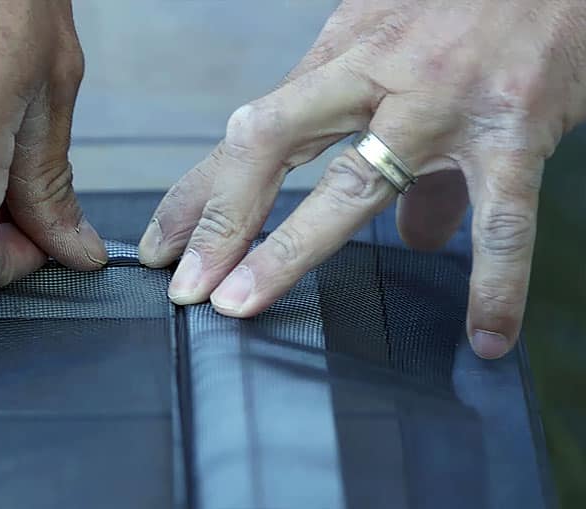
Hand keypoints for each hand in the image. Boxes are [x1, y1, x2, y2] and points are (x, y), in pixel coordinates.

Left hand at [139, 0, 585, 358]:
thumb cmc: (462, 4)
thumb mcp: (396, 45)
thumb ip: (382, 137)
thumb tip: (412, 236)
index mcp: (341, 58)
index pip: (252, 132)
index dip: (201, 192)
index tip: (163, 245)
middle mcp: (378, 79)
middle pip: (272, 146)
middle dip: (219, 219)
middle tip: (186, 283)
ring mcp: (441, 106)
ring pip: (354, 185)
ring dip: (290, 251)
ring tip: (246, 306)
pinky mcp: (513, 130)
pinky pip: (501, 220)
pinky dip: (494, 282)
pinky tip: (484, 337)